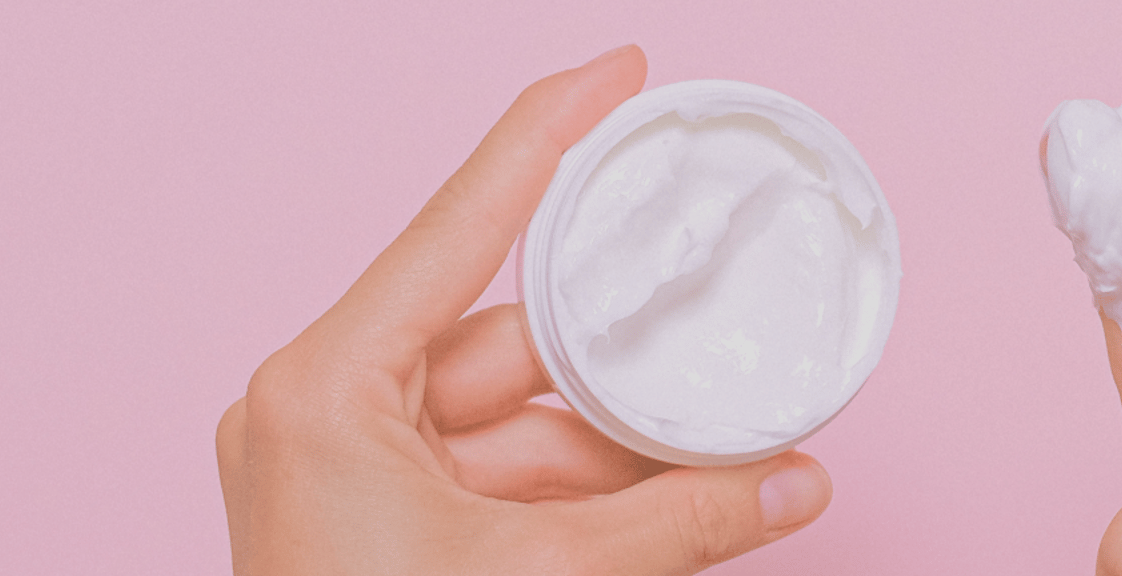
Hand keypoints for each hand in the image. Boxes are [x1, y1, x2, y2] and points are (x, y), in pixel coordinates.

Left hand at [215, 45, 831, 575]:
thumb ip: (676, 523)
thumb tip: (795, 484)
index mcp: (326, 390)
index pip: (461, 226)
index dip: (547, 134)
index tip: (617, 73)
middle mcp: (325, 412)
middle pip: (508, 340)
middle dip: (625, 356)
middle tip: (712, 309)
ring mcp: (349, 469)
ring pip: (517, 419)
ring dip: (618, 443)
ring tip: (719, 450)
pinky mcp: (377, 521)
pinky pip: (501, 475)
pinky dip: (581, 490)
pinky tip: (666, 500)